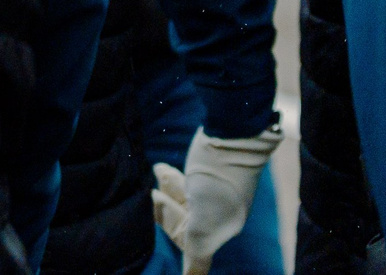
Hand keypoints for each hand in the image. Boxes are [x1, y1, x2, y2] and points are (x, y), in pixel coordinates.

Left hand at [152, 117, 284, 274]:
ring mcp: (214, 191)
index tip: (156, 206)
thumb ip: (198, 252)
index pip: (190, 242)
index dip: (172, 227)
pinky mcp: (209, 171)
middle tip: (153, 195)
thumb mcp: (206, 221)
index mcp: (222, 228)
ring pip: (184, 199)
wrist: (233, 133)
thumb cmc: (218, 180)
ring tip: (157, 175)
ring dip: (167, 191)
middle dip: (167, 210)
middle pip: (187, 221)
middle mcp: (220, 213)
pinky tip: (161, 169)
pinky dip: (171, 178)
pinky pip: (187, 182)